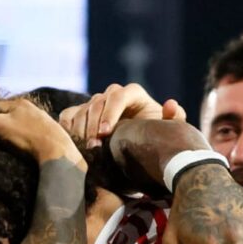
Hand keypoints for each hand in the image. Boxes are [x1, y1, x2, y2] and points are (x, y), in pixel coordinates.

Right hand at [0, 99, 84, 167]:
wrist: (57, 151)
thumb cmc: (26, 136)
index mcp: (20, 103)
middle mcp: (33, 108)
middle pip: (10, 114)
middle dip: (0, 123)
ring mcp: (43, 121)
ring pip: (23, 124)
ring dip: (14, 131)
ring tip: (8, 143)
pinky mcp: (50, 134)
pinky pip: (33, 134)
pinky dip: (26, 139)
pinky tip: (25, 147)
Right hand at [59, 83, 185, 147]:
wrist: (143, 146)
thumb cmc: (157, 138)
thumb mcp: (168, 131)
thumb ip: (174, 119)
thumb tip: (171, 104)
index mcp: (134, 93)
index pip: (117, 96)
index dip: (109, 113)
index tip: (105, 133)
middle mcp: (113, 94)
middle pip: (97, 102)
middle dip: (93, 124)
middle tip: (94, 147)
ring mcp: (97, 103)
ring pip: (82, 109)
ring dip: (80, 130)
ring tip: (85, 150)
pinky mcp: (83, 113)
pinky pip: (69, 115)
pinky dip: (67, 128)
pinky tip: (71, 144)